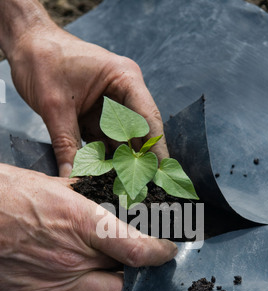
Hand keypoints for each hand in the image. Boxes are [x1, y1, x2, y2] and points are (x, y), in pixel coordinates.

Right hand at [0, 164, 176, 290]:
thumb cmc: (6, 194)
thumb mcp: (51, 185)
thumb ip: (87, 194)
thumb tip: (112, 194)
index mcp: (82, 223)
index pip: (139, 248)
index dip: (161, 251)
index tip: (168, 248)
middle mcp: (75, 256)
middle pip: (127, 269)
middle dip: (137, 261)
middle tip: (131, 251)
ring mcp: (57, 281)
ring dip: (117, 282)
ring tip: (109, 269)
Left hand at [8, 23, 168, 176]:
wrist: (25, 44)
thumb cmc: (43, 60)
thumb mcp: (54, 105)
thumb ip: (66, 144)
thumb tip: (72, 178)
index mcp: (124, 79)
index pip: (148, 119)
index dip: (156, 149)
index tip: (161, 174)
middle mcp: (123, 93)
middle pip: (139, 133)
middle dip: (139, 161)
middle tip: (142, 188)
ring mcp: (110, 106)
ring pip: (122, 141)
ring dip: (120, 163)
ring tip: (123, 187)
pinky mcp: (96, 117)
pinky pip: (104, 142)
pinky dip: (103, 159)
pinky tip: (104, 177)